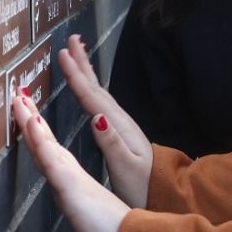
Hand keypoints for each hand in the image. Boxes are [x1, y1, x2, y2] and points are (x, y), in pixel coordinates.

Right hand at [12, 90, 128, 231]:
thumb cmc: (109, 222)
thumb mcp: (96, 195)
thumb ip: (80, 181)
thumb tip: (67, 166)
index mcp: (71, 176)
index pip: (51, 147)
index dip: (37, 127)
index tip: (26, 106)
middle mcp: (64, 176)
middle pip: (43, 143)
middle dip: (29, 119)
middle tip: (15, 96)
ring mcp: (64, 181)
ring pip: (43, 147)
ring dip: (31, 124)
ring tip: (19, 102)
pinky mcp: (68, 187)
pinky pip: (52, 160)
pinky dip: (42, 143)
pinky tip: (34, 126)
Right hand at [57, 34, 153, 207]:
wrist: (168, 192)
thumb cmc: (145, 184)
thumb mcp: (126, 167)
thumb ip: (111, 143)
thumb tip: (96, 117)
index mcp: (118, 126)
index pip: (92, 96)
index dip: (76, 75)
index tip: (63, 53)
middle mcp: (120, 120)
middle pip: (97, 87)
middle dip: (82, 64)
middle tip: (71, 40)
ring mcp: (122, 124)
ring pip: (99, 92)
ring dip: (86, 73)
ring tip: (76, 56)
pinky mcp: (120, 132)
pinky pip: (101, 103)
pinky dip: (91, 90)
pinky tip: (88, 91)